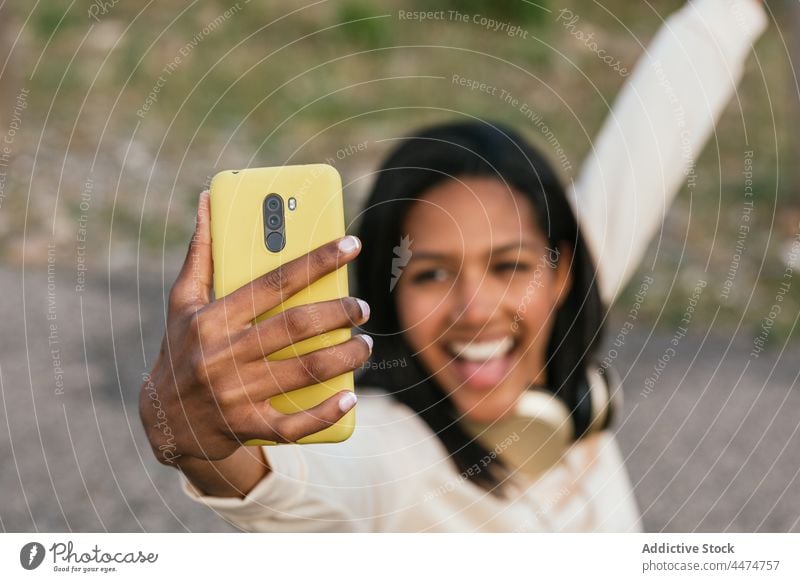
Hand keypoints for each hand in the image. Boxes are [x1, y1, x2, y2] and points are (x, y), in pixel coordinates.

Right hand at [139, 191, 370, 465]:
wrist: (165, 421)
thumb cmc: (181, 348)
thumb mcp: (182, 302)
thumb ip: (201, 253)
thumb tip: (208, 199)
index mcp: (212, 318)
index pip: (274, 282)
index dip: (317, 261)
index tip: (351, 245)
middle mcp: (222, 355)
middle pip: (295, 327)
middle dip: (338, 312)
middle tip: (361, 307)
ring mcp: (235, 395)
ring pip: (303, 372)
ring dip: (344, 357)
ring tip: (364, 344)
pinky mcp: (246, 426)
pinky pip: (295, 423)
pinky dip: (326, 410)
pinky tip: (349, 396)